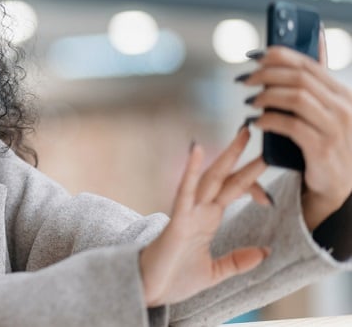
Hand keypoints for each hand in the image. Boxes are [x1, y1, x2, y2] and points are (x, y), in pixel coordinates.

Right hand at [140, 128, 269, 306]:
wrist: (149, 291)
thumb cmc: (174, 279)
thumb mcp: (215, 272)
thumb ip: (237, 261)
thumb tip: (265, 252)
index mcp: (207, 220)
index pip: (234, 192)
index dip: (254, 186)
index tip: (270, 196)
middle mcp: (199, 211)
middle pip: (225, 177)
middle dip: (241, 155)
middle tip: (255, 129)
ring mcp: (188, 213)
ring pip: (211, 178)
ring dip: (227, 156)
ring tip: (243, 134)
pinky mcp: (178, 220)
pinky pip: (185, 191)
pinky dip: (192, 171)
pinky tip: (197, 150)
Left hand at [240, 27, 351, 229]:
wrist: (338, 189)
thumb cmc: (326, 145)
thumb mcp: (325, 113)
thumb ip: (317, 84)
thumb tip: (314, 38)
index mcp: (345, 95)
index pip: (310, 65)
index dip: (280, 56)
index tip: (255, 56)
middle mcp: (345, 108)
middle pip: (301, 78)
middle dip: (266, 74)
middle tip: (244, 80)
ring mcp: (336, 128)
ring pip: (297, 98)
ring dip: (266, 96)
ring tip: (249, 101)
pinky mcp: (322, 148)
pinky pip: (291, 126)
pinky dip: (269, 120)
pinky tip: (255, 122)